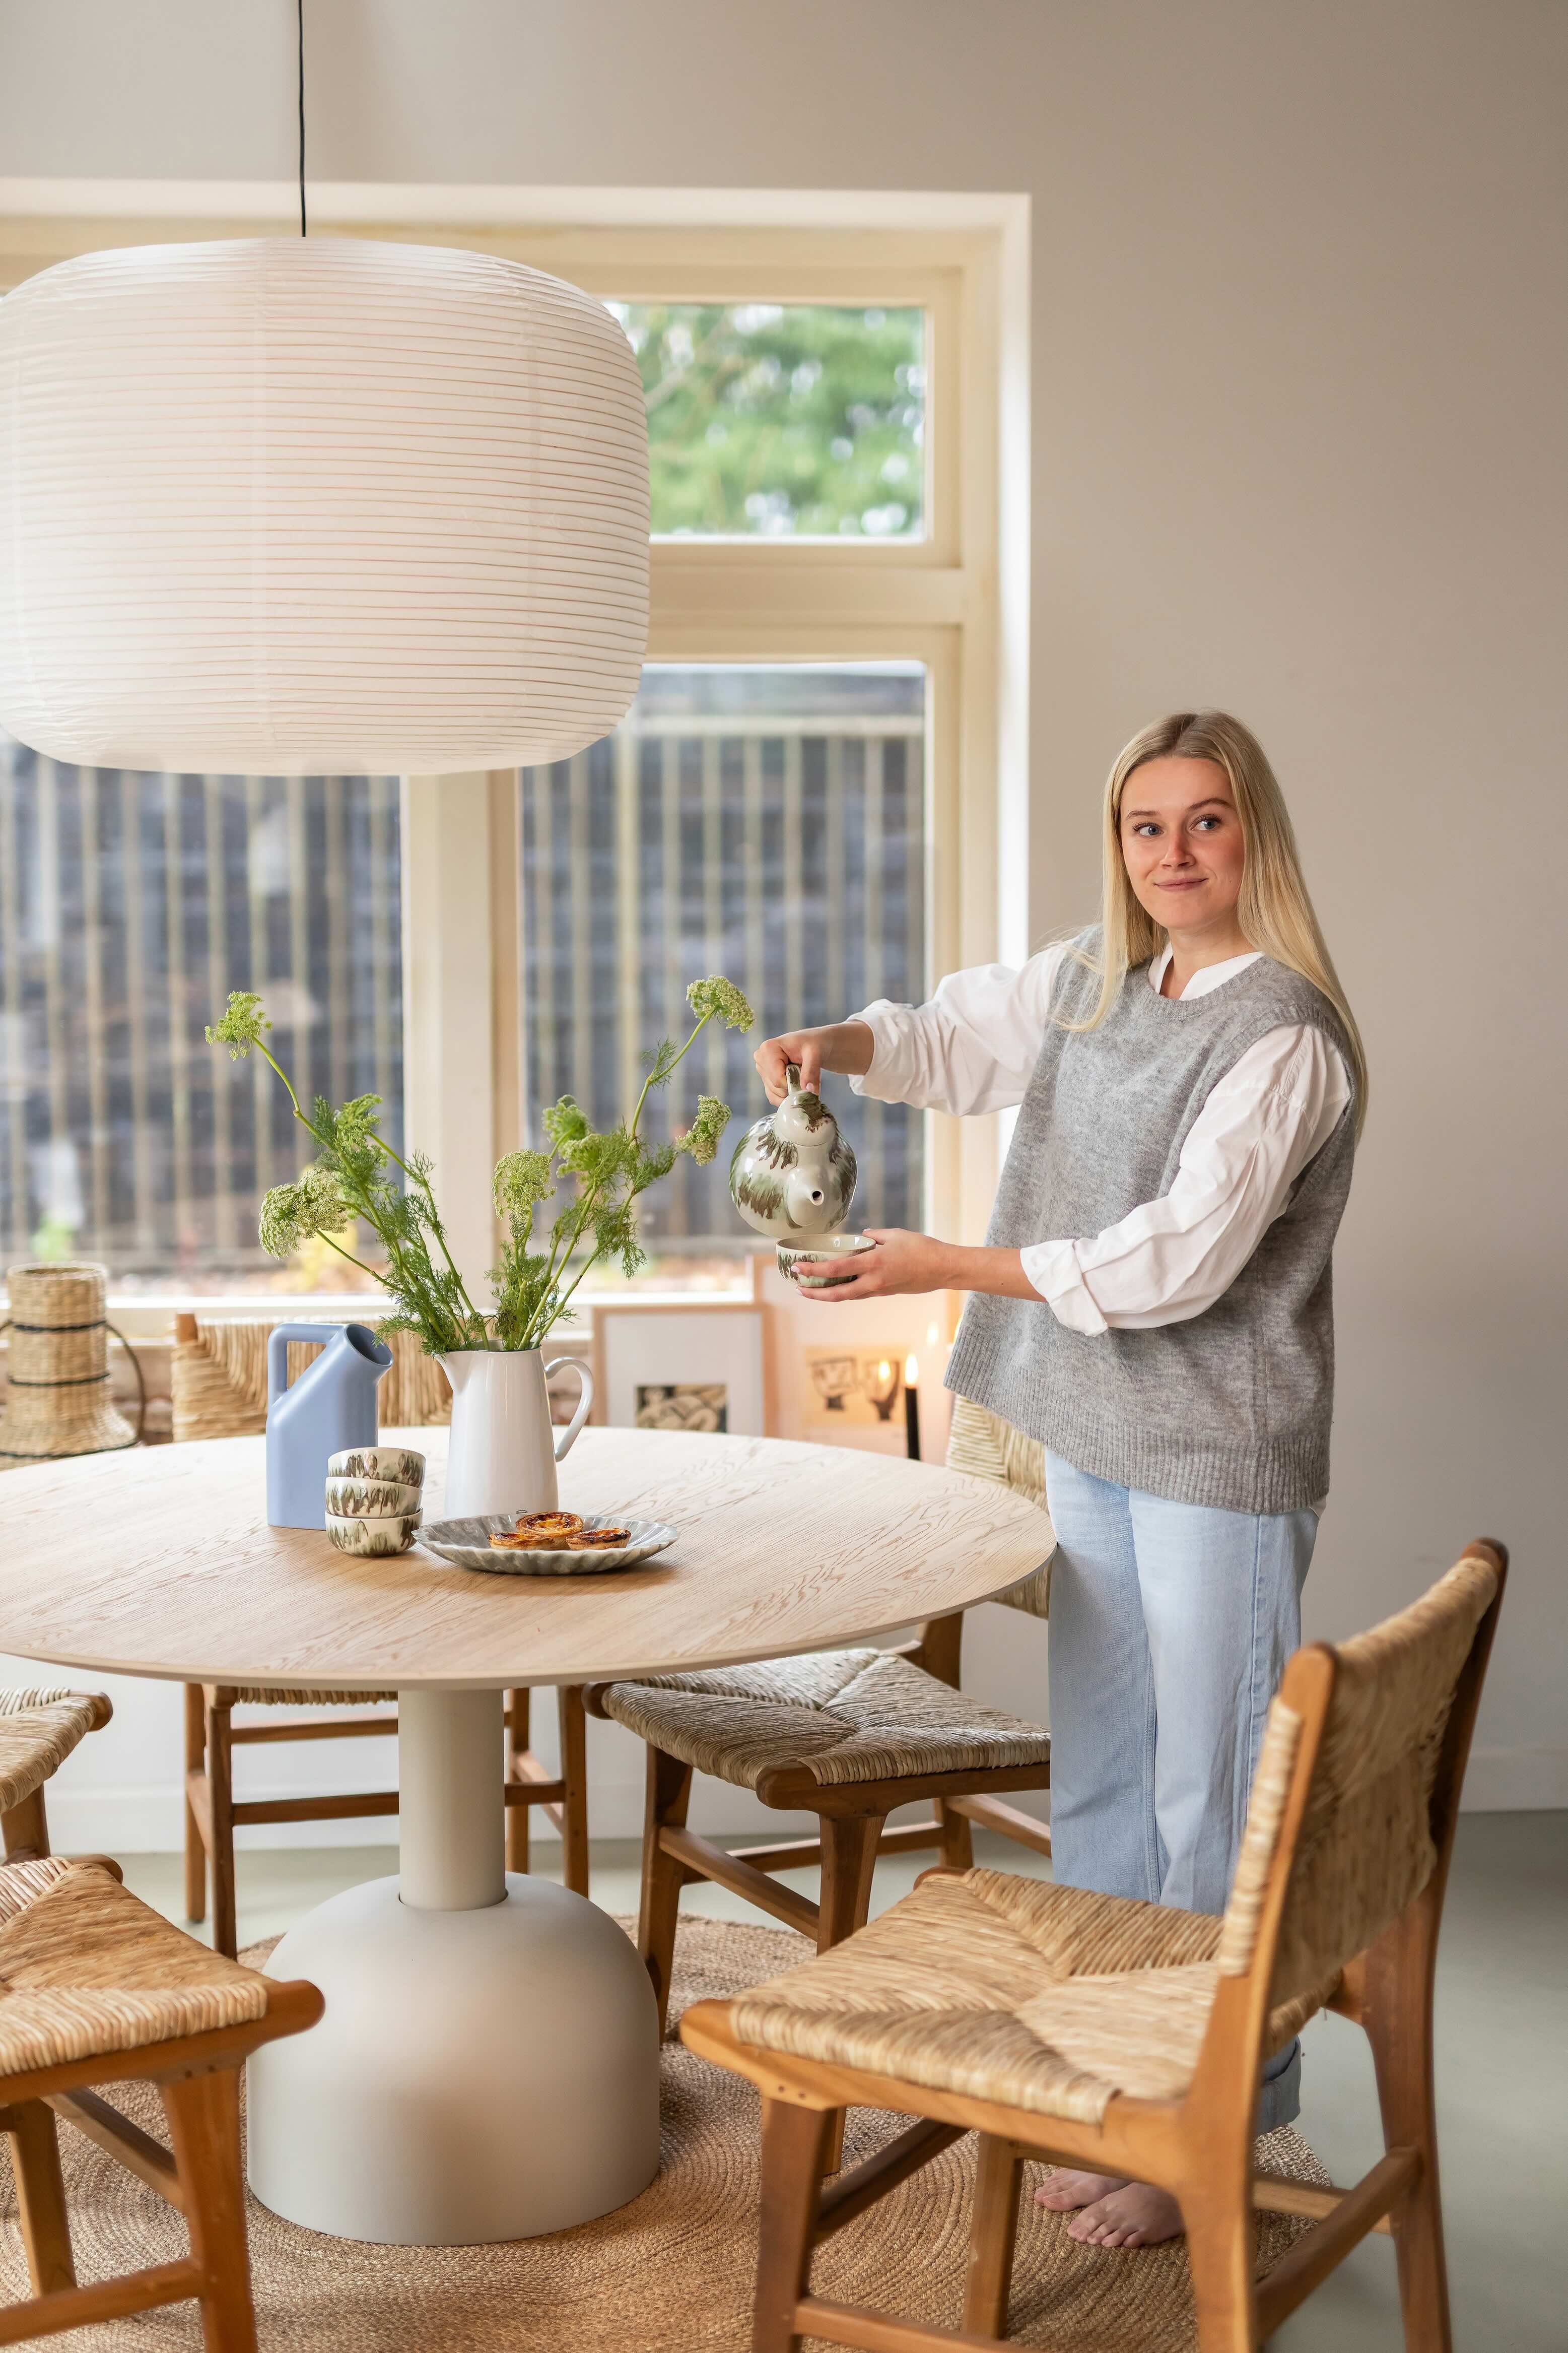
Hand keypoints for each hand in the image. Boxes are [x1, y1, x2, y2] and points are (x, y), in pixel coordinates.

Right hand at [753, 1021, 873, 1105]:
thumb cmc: (820, 1043)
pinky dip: (790, 1098)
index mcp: (768, 1049)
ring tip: (807, 1081)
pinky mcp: (769, 1079)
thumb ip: (811, 1072)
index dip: (792, 1085)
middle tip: (810, 1081)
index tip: (807, 1083)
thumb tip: (809, 1093)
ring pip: (774, 1096)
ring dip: (792, 1095)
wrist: (823, 1045)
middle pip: (773, 1088)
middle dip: (792, 1091)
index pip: (775, 1078)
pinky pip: (776, 1098)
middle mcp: (761, 1058)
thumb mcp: (817, 1054)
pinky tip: (801, 1087)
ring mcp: (764, 1070)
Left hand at [801, 1228, 954, 1300]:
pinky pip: (860, 1293)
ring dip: (828, 1295)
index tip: (797, 1268)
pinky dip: (846, 1291)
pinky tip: (839, 1285)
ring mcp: (879, 1290)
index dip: (813, 1271)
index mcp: (872, 1263)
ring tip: (812, 1290)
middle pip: (836, 1294)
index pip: (835, 1270)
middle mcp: (873, 1281)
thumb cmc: (921, 1248)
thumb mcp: (894, 1235)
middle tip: (798, 1289)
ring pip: (848, 1297)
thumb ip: (874, 1236)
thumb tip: (861, 1237)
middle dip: (814, 1294)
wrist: (943, 1269)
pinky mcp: (886, 1293)